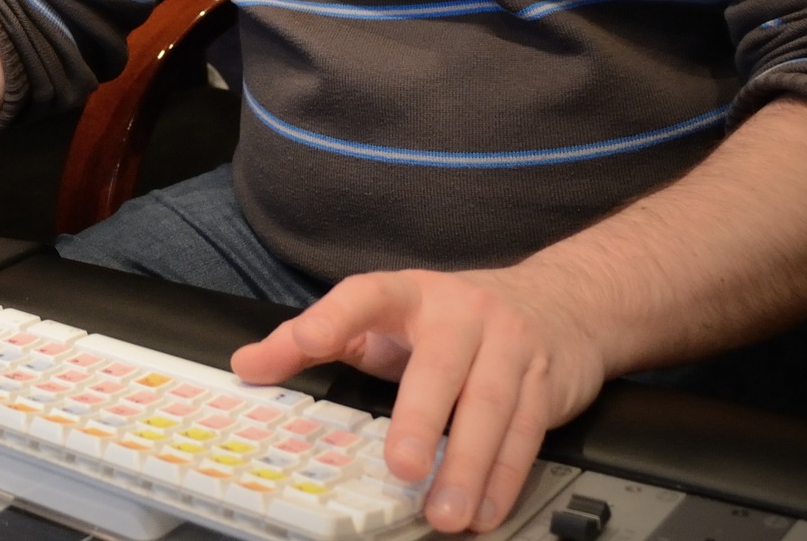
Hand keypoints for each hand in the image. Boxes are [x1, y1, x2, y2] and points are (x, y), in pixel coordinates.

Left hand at [229, 268, 607, 532]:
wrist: (560, 300)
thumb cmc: (453, 320)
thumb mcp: (383, 319)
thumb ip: (313, 340)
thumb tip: (246, 365)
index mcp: (412, 294)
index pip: (366, 294)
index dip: (335, 315)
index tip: (308, 341)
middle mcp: (463, 313)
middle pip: (441, 366)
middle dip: (421, 419)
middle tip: (401, 468)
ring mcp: (510, 344)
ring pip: (490, 406)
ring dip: (469, 466)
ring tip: (446, 512)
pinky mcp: (545, 381)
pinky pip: (526, 432)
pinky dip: (506, 477)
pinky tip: (485, 510)